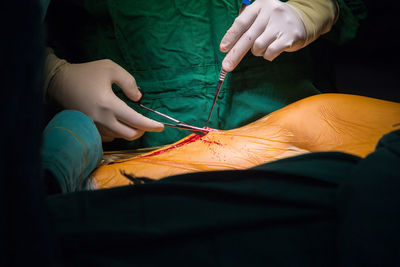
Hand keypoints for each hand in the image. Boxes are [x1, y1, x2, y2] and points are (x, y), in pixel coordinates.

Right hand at [48, 59, 163, 141]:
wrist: (60, 82)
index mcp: (108, 104)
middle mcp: (101, 119)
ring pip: (119, 136)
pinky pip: (108, 137)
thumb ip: (129, 82)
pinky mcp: (88, 129)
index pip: (135, 120)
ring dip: (129, 131)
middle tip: (146, 123)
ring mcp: (94, 126)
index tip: (160, 127)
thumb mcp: (110, 69)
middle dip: (142, 130)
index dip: (150, 125)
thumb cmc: (87, 73)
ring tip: (132, 120)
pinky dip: (117, 132)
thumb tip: (138, 98)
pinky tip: (118, 123)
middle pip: (129, 134)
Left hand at [220, 0, 306, 70]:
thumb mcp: (258, 17)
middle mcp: (271, 11)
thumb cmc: (272, 22)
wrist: (301, 20)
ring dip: (257, 52)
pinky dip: (267, 55)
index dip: (230, 37)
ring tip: (263, 46)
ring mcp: (281, 24)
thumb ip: (244, 27)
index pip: (241, 23)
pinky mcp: (290, 36)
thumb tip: (227, 47)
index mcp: (259, 5)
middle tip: (227, 66)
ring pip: (259, 46)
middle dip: (235, 54)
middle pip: (248, 37)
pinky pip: (270, 52)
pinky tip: (272, 49)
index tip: (222, 49)